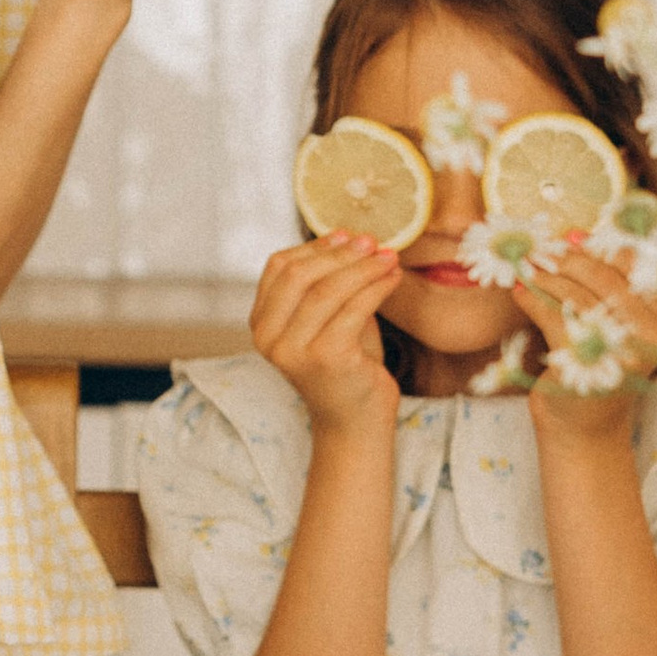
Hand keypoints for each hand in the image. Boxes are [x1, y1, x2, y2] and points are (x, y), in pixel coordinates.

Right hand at [252, 237, 400, 436]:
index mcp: (262, 324)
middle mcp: (269, 338)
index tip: (347, 234)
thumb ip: (327, 285)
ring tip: (390, 257)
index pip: (279, 267)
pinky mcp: (326, 358)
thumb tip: (352, 238)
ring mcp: (294, 350)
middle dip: (341, 253)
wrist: (355, 421)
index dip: (314, 246)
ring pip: (329, 289)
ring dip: (364, 267)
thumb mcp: (327, 319)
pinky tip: (394, 278)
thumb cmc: (345, 367)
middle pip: (302, 274)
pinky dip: (378, 287)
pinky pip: (355, 308)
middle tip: (374, 241)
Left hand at [518, 235, 656, 437]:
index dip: (597, 246)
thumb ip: (603, 285)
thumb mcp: (609, 325)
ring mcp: (618, 351)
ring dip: (546, 277)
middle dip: (567, 259)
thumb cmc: (592, 368)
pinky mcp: (585, 365)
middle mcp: (648, 335)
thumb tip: (573, 234)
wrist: (582, 429)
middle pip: (604, 277)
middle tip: (539, 250)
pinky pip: (553, 317)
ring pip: (577, 296)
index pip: (632, 265)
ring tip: (525, 269)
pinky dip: (532, 299)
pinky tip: (519, 292)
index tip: (568, 237)